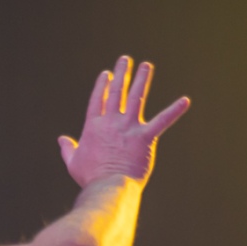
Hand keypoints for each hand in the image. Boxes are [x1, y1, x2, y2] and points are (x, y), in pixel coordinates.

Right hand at [58, 56, 189, 187]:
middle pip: (117, 92)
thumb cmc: (91, 177)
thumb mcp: (73, 162)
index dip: (102, 85)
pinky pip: (163, 121)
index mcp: (94, 126)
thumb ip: (67, 148)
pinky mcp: (145, 137)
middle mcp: (112, 122)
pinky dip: (175, 110)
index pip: (98, 99)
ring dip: (142, 79)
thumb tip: (61, 139)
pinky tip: (186, 101)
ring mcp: (129, 128)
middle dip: (122, 74)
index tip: (106, 73)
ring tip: (146, 66)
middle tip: (125, 60)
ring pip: (136, 97)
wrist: (108, 185)